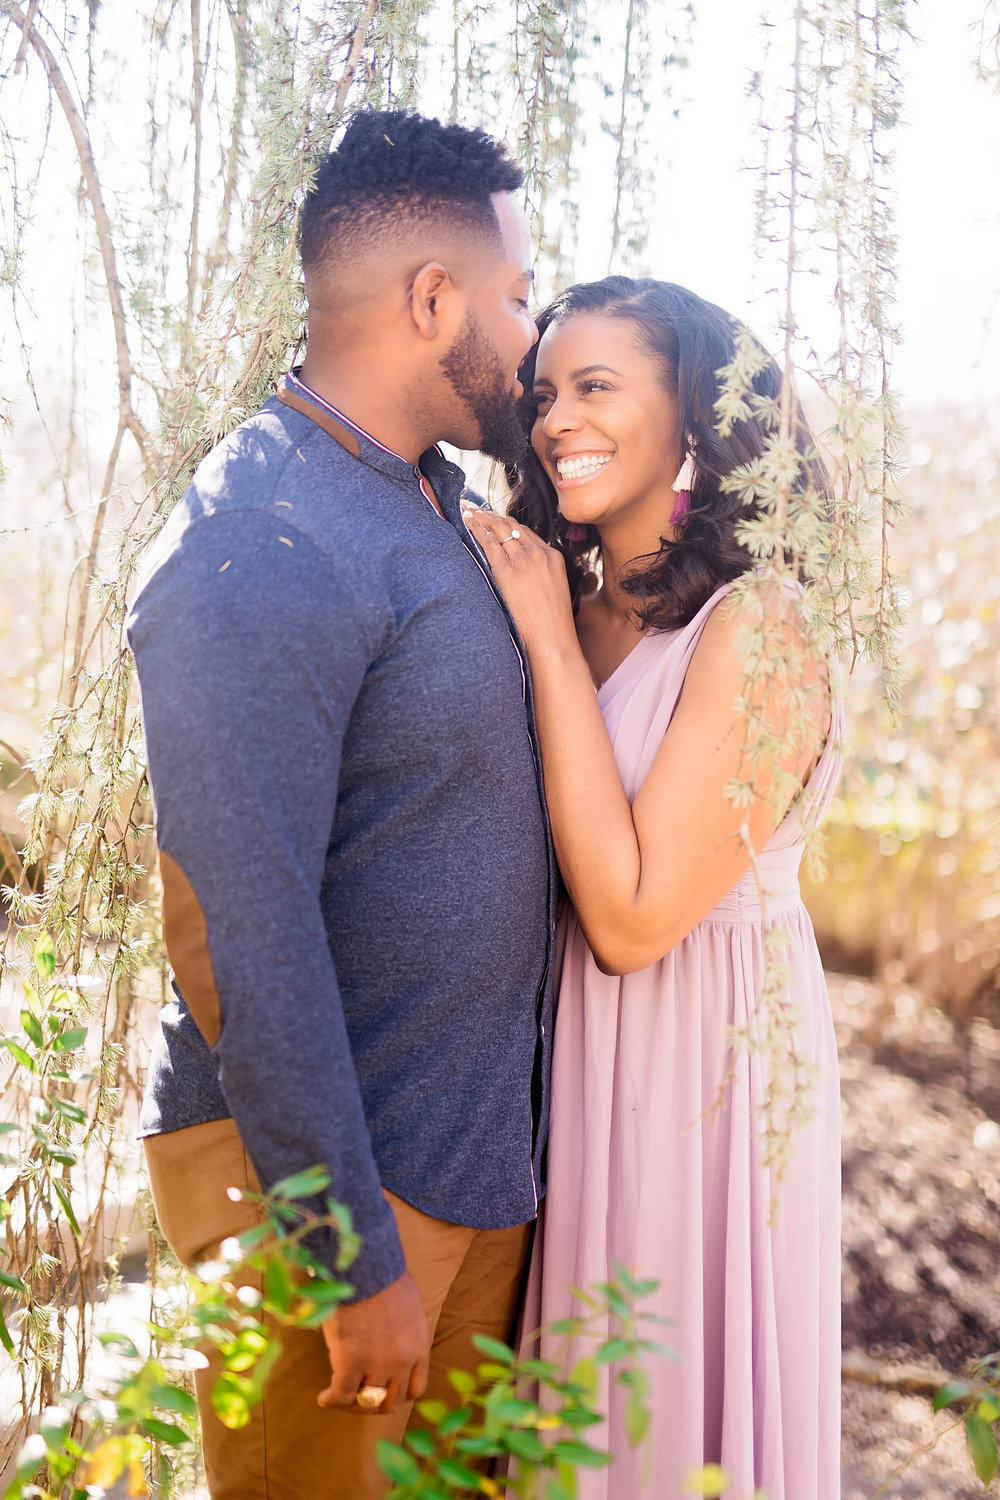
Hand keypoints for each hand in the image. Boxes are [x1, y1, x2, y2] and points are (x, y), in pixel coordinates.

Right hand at [317, 1269, 429, 1413]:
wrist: (365, 1265)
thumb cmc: (382, 1277)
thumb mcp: (408, 1308)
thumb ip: (405, 1333)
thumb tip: (391, 1343)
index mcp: (419, 1346)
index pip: (417, 1388)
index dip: (399, 1395)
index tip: (384, 1392)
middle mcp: (402, 1361)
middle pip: (392, 1401)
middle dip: (375, 1404)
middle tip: (359, 1398)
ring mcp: (377, 1364)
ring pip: (367, 1402)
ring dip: (352, 1404)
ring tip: (339, 1398)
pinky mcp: (351, 1363)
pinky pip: (341, 1395)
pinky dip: (331, 1401)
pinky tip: (323, 1398)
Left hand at [461, 502, 574, 654]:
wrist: (552, 638)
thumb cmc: (551, 624)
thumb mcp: (553, 592)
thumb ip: (540, 576)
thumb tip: (524, 578)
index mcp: (552, 556)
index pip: (526, 532)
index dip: (506, 523)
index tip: (494, 519)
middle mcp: (539, 553)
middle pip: (511, 525)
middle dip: (491, 514)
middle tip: (473, 507)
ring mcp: (523, 559)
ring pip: (499, 529)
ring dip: (480, 517)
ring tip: (466, 509)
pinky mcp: (508, 569)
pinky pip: (489, 542)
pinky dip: (477, 529)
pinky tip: (466, 522)